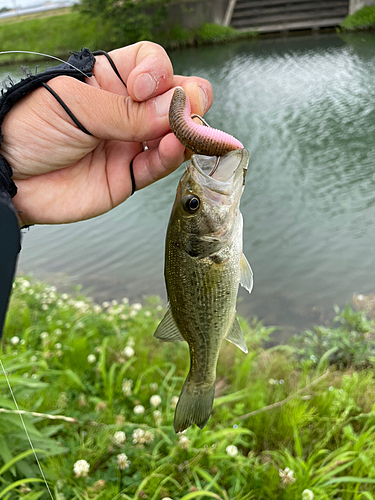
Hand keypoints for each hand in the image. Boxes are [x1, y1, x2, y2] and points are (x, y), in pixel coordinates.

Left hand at [0, 42, 212, 225]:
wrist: (10, 175)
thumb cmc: (30, 128)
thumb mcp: (76, 106)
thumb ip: (126, 112)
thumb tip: (176, 108)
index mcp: (109, 81)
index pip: (151, 63)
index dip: (158, 71)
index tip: (143, 87)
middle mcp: (126, 111)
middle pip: (174, 98)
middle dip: (188, 100)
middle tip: (187, 109)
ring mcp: (129, 144)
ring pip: (174, 135)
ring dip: (187, 131)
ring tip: (186, 132)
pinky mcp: (128, 175)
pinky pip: (158, 166)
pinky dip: (171, 158)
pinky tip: (177, 148)